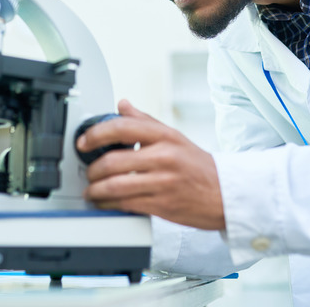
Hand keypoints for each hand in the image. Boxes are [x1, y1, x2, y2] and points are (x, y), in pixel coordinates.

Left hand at [77, 99, 224, 229]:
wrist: (225, 194)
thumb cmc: (198, 166)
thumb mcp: (174, 137)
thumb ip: (145, 121)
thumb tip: (122, 105)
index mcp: (165, 136)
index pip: (122, 127)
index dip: (96, 134)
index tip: (83, 142)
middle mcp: (164, 156)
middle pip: (113, 161)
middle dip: (92, 169)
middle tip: (87, 171)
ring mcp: (163, 182)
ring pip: (115, 186)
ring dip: (95, 190)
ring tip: (90, 190)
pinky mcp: (162, 205)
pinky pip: (125, 204)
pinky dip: (107, 204)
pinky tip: (103, 202)